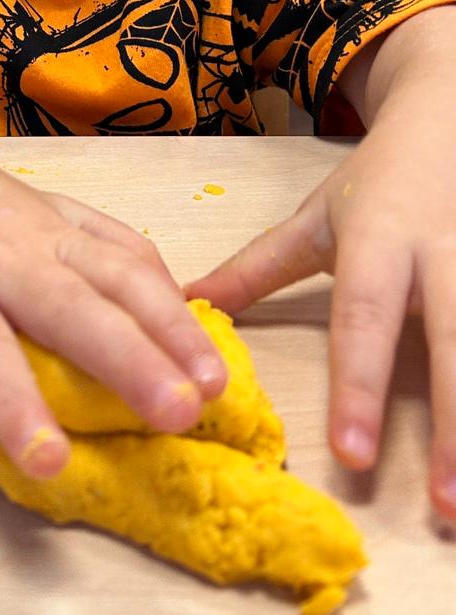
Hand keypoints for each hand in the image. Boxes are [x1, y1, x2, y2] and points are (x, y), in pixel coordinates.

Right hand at [0, 124, 227, 492]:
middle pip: (70, 306)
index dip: (174, 329)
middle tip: (178, 412)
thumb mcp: (62, 215)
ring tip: (46, 465)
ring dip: (12, 399)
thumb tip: (191, 305)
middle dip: (126, 357)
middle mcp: (3, 259)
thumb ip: (120, 252)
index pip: (125, 281)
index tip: (216, 384)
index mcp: (53, 241)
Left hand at [185, 128, 455, 520]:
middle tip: (444, 505)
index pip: (364, 320)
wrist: (452, 109)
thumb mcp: (315, 216)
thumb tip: (185, 306)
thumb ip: (256, 269)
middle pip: (453, 343)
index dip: (358, 388)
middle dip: (452, 427)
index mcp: (379, 240)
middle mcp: (442, 253)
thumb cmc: (378, 179)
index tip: (352, 455)